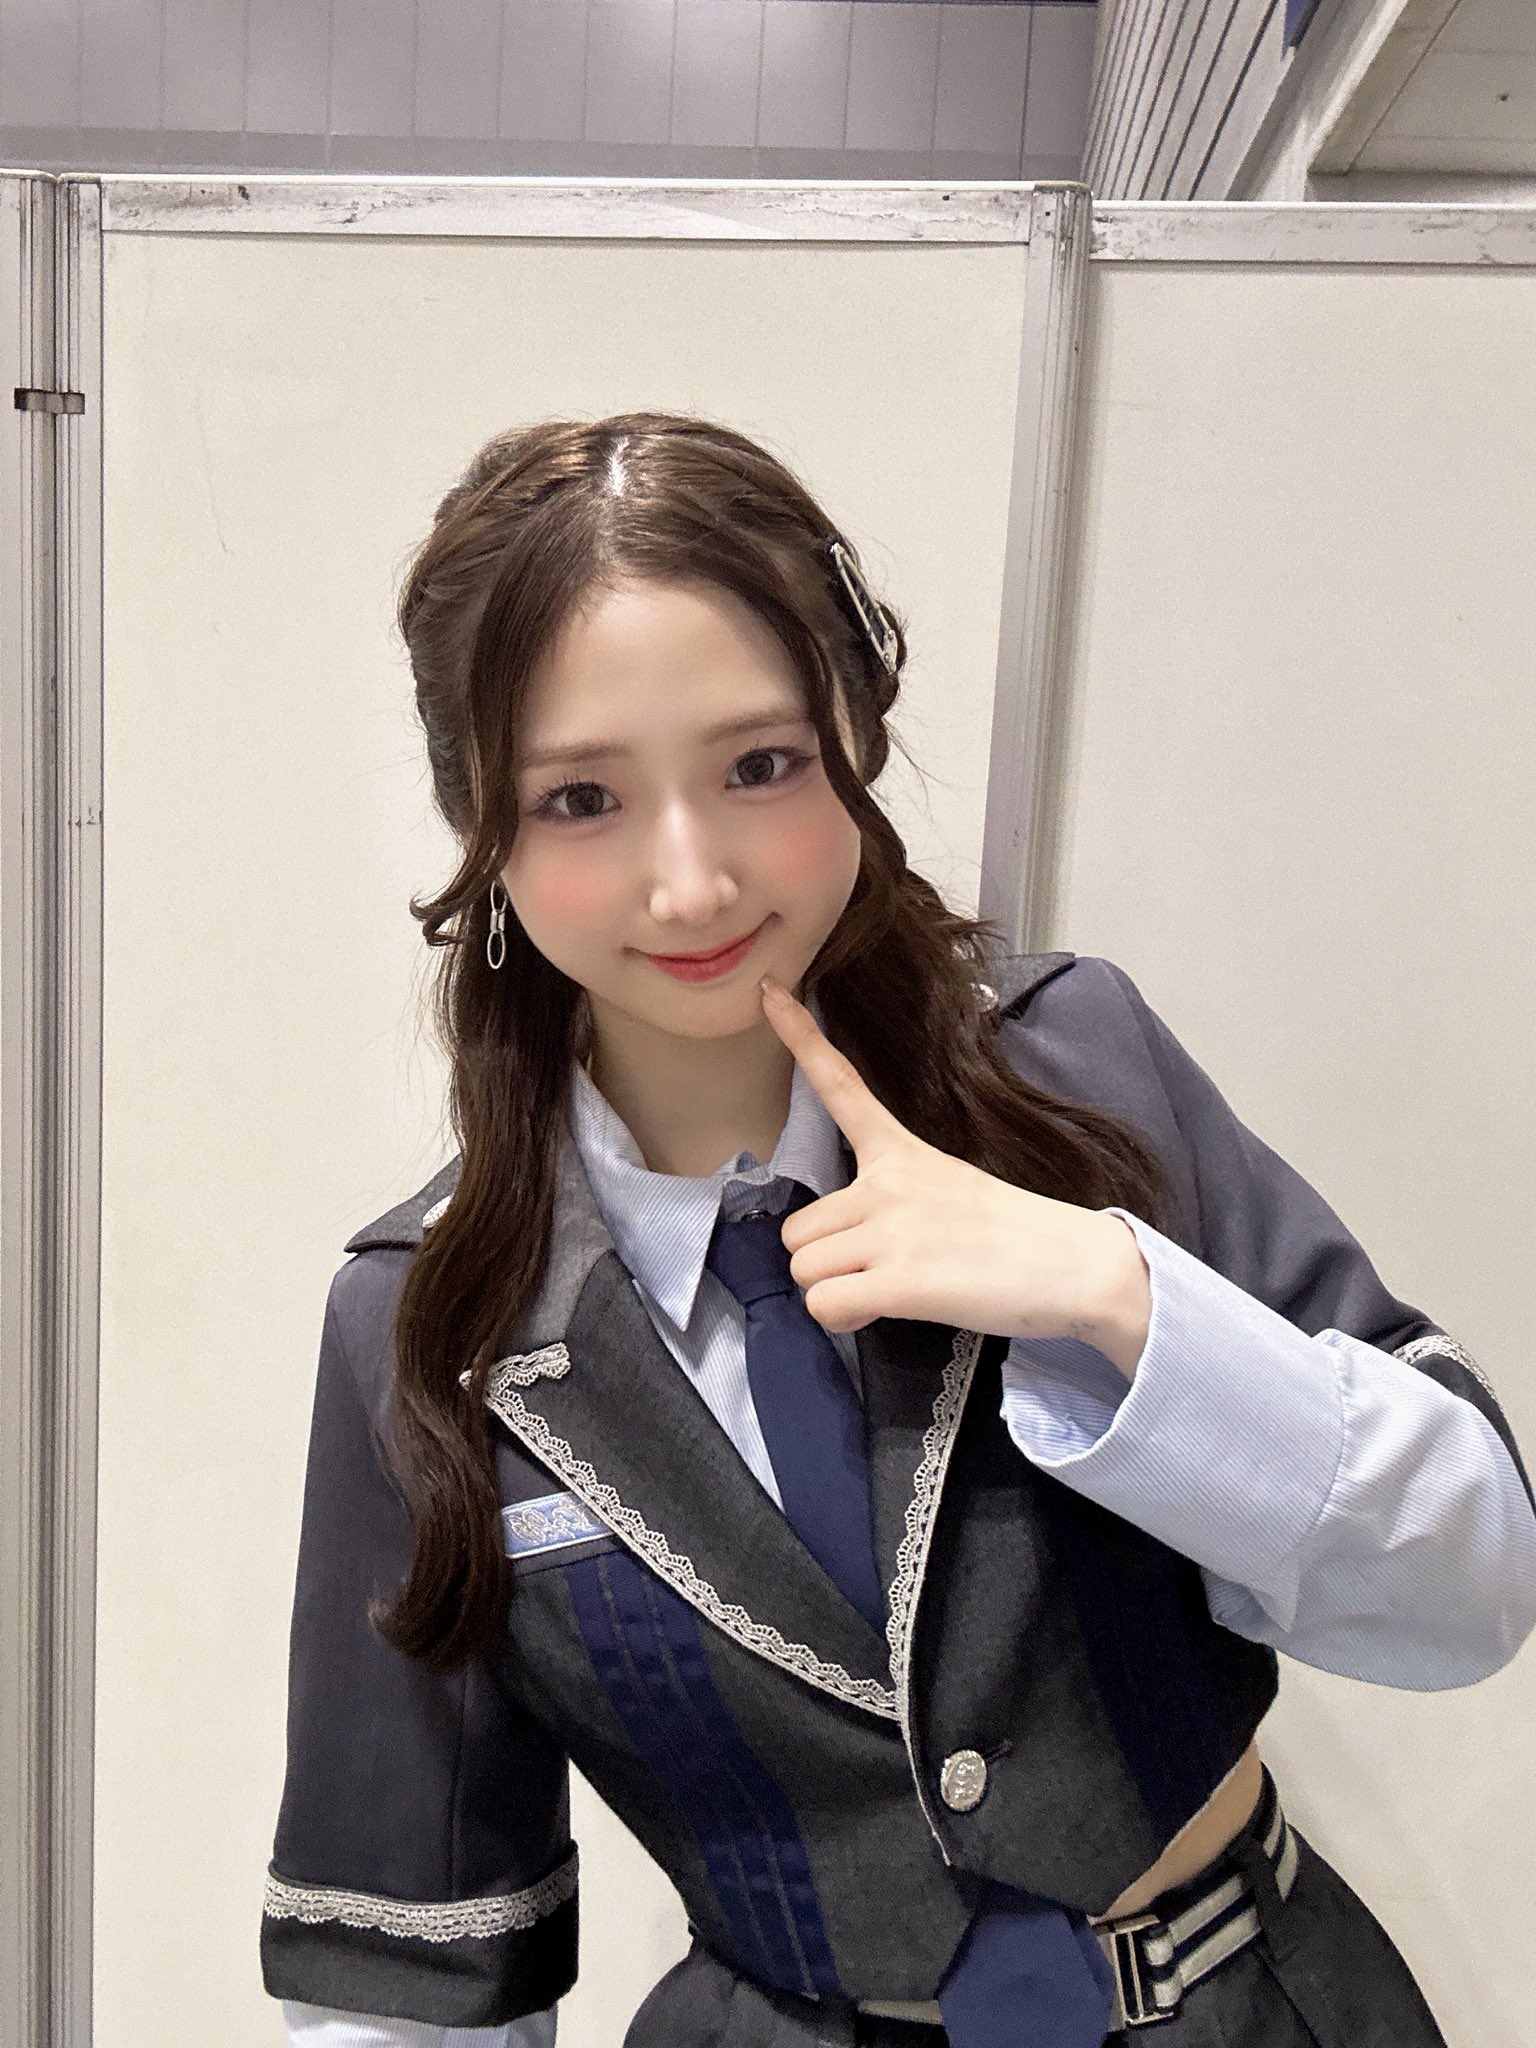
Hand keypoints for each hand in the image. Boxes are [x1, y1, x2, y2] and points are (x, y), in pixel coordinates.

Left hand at [757, 977, 1148, 1370]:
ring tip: (886, 1293)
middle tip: (877, 1272)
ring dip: (833, 1292)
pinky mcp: (900, 1280)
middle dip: (825, 1261)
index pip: (841, 1085)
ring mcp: (892, 1229)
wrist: (1076, 1267)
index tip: (769, 993)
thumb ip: (892, 1200)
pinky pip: (824, 1304)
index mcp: (901, 1152)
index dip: (800, 1038)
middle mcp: (888, 1183)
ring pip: (803, 1269)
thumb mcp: (950, 1187)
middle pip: (795, 1230)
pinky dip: (843, 1320)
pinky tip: (881, 1313)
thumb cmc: (1016, 1235)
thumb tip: (852, 1248)